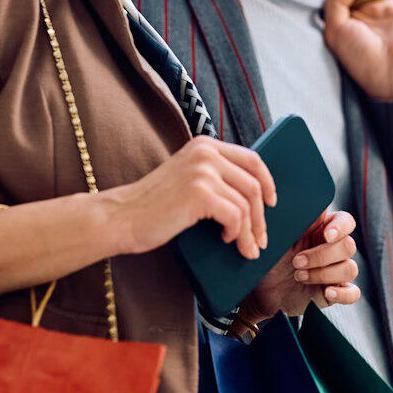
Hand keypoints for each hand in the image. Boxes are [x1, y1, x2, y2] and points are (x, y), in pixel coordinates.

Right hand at [106, 136, 276, 260]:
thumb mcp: (187, 179)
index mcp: (204, 145)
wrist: (121, 217)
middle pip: (253, 184)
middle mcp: (205, 152)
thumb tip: (254, 198)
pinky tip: (224, 239)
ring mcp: (202, 171)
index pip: (252, 159)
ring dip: (249, 231)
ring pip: (246, 204)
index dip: (267, 182)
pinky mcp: (199, 193)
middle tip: (261, 239)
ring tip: (246, 248)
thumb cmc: (153, 206)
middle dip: (261, 216)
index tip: (272, 203)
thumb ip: (214, 177)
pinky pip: (235, 216)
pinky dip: (235, 232)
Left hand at [243, 210, 361, 321]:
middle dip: (322, 255)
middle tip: (296, 262)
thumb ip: (293, 222)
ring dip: (323, 274)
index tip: (326, 236)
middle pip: (348, 246)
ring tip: (298, 276)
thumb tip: (305, 201)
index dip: (341, 227)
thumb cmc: (270, 262)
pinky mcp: (337, 293)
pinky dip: (342, 293)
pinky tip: (326, 292)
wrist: (262, 293)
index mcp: (322, 230)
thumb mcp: (277, 241)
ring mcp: (336, 272)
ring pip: (350, 269)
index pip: (346, 221)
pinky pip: (354, 293)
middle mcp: (333, 249)